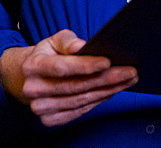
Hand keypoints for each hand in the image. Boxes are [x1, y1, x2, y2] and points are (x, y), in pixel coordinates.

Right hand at [0, 29, 137, 126]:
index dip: (86, 65)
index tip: (108, 62)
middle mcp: (33, 89)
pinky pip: (80, 111)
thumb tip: (81, 46)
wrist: (31, 78)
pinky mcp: (50, 119)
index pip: (62, 67)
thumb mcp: (54, 41)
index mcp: (33, 66)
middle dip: (106, 79)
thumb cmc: (49, 55)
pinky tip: (113, 90)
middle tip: (130, 71)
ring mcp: (41, 107)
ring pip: (81, 100)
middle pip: (76, 86)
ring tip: (128, 80)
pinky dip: (99, 100)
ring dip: (108, 91)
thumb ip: (68, 41)